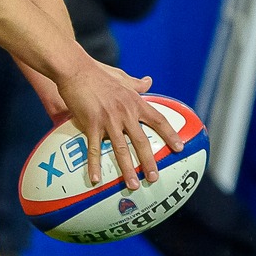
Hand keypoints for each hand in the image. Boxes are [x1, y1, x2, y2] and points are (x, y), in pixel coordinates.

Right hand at [54, 55, 181, 190]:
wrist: (75, 69)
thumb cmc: (97, 72)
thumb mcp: (121, 76)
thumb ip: (136, 83)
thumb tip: (150, 81)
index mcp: (134, 101)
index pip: (158, 120)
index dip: (170, 135)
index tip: (180, 148)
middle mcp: (125, 112)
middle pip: (141, 141)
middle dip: (149, 161)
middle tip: (154, 178)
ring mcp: (108, 120)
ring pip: (121, 149)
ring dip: (127, 169)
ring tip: (133, 185)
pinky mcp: (91, 124)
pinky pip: (94, 149)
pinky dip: (94, 165)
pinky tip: (96, 179)